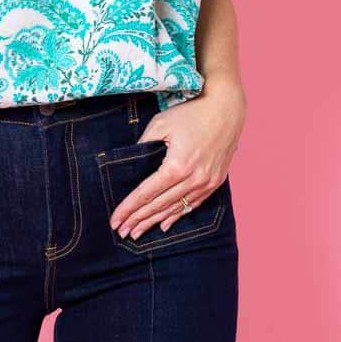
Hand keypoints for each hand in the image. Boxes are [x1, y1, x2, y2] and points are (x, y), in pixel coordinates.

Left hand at [109, 78, 245, 239]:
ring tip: (137, 233)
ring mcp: (207, 182)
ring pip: (175, 208)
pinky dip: (177, 215)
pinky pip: (193, 204)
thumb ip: (144, 146)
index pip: (146, 193)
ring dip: (154, 221)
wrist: (226, 108)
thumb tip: (132, 164)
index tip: (114, 220)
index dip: (128, 208)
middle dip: (137, 220)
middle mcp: (193, 179)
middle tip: (121, 231)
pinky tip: (164, 225)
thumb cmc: (191, 112)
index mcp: (177, 166)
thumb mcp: (160, 124)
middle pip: (159, 205)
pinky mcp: (215, 181)